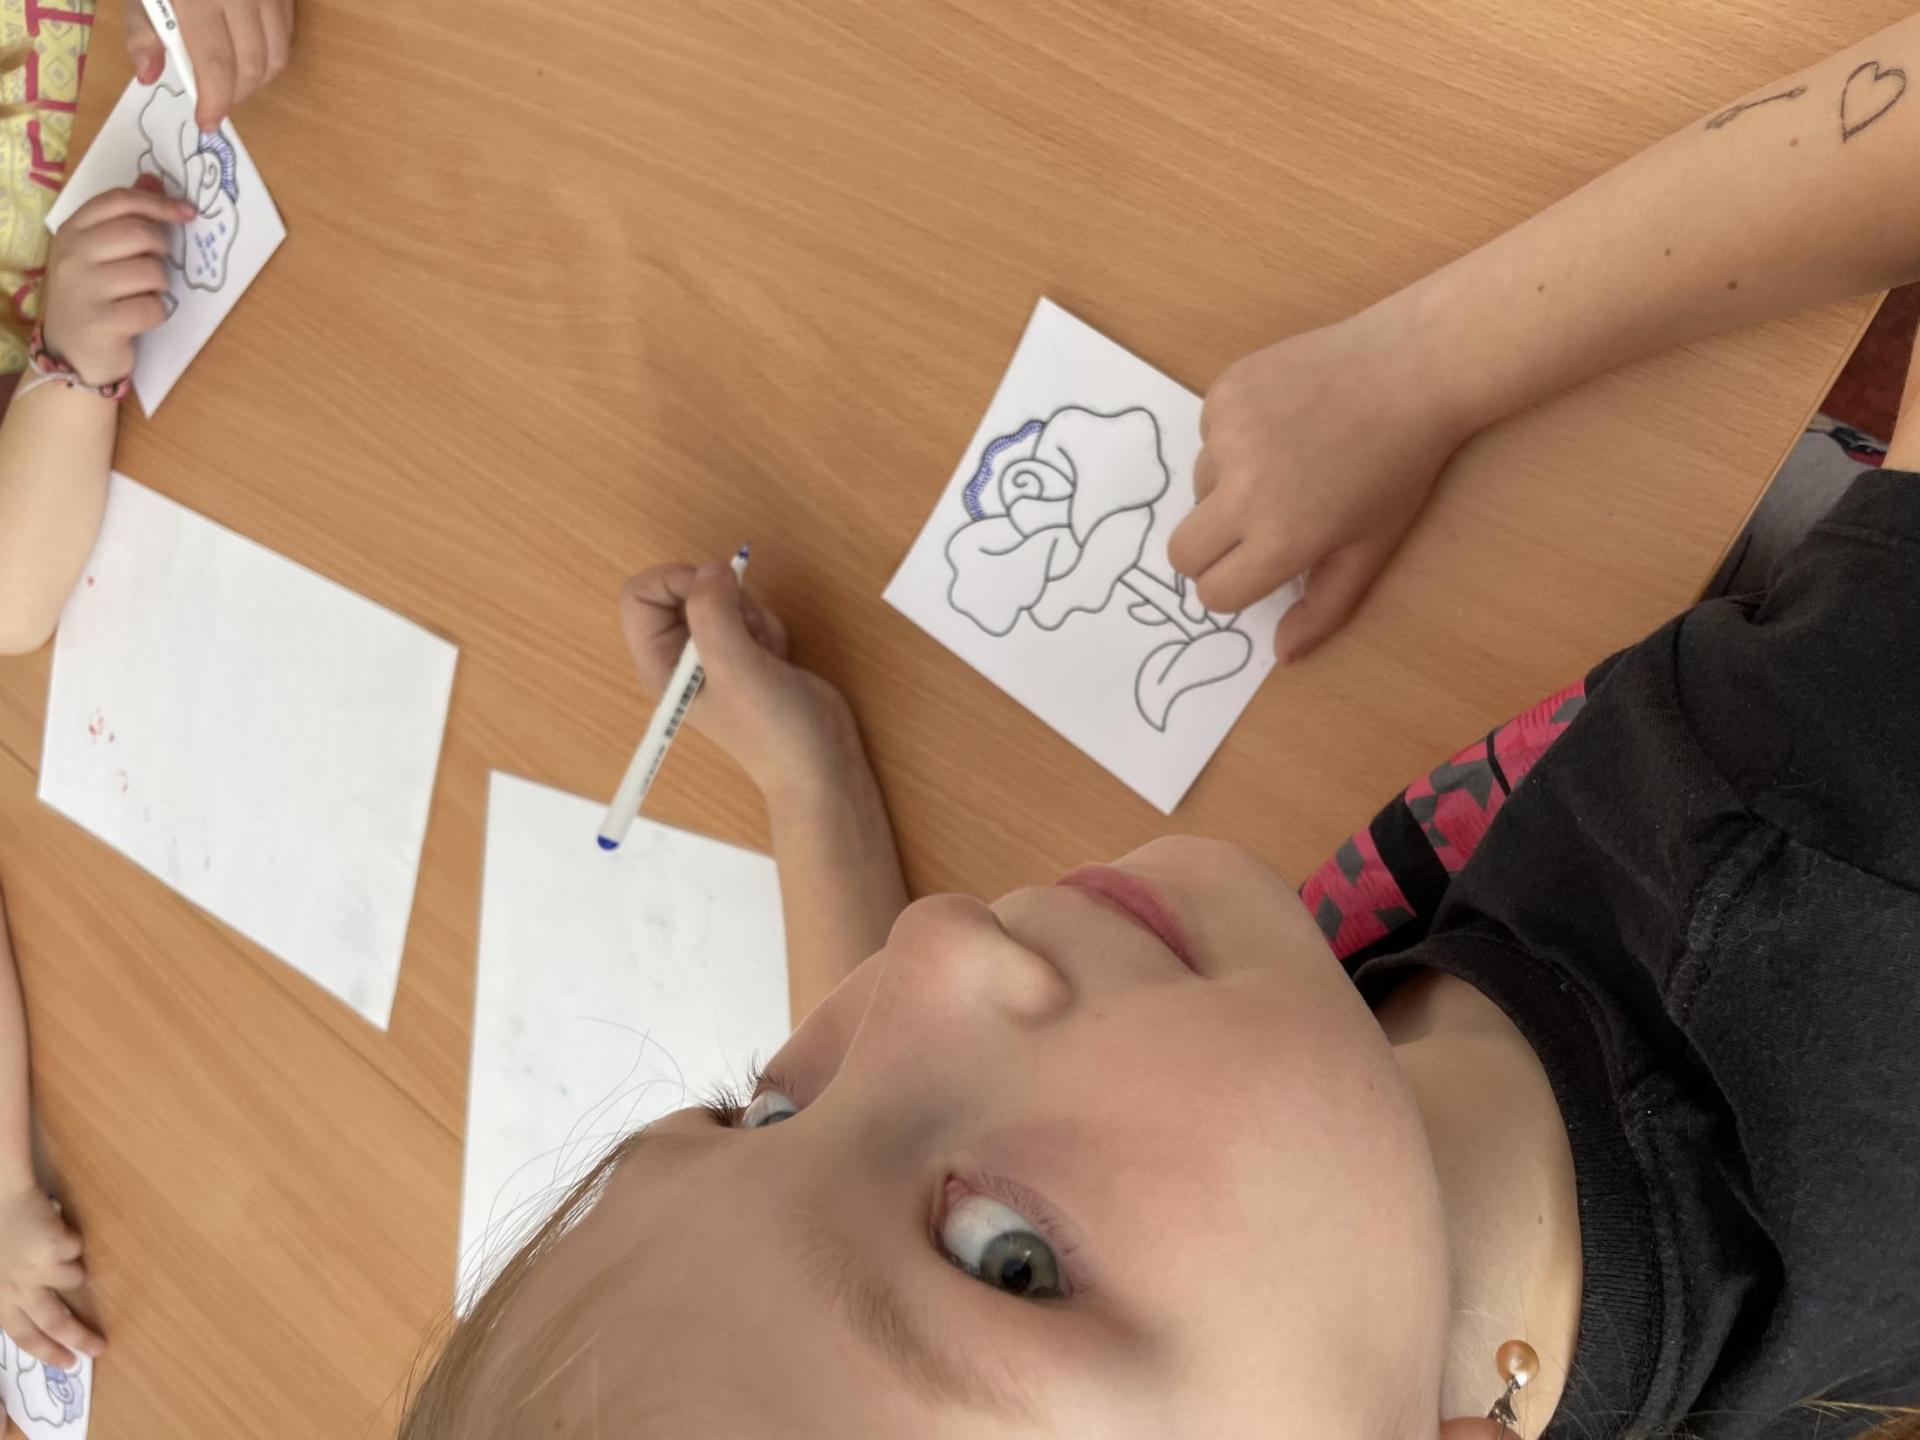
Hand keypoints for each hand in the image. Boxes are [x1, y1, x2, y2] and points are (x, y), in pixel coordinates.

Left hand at [0, 1184, 102, 1369]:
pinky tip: (54, 1230)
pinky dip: (71, 1242)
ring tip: (55, 1251)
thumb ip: (10, 1296)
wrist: (0, 1194)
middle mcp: (19, 1288)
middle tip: (100, 1347)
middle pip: (55, 1321)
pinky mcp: (59, 1245)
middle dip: (80, 1337)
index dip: (48, 1352)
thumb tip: (39, 1321)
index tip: (69, 1364)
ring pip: (74, 1278)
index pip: (24, 1335)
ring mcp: (40, 1266)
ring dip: (69, 1267)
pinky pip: (77, 1251)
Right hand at [42, 182, 194, 387]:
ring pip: (151, 271)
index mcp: (72, 231)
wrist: (70, 352)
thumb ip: (123, 216)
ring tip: (140, 294)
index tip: (187, 212)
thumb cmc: (92, 296)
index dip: (158, 202)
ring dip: (158, 285)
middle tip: (155, 264)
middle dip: (161, 248)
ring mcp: (84, 289)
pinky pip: (153, 307)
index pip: (118, 200)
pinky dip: (156, 313)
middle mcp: (72, 255)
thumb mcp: (98, 251)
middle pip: (139, 232)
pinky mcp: (101, 322)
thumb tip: (152, 178)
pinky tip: (138, 317)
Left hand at [125, 0, 293, 129]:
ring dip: (257, 80)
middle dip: (236, 94)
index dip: (215, 100)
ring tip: (233, 82)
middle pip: (253, 66)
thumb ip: (143, 30)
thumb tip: (150, 75)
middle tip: (216, 101)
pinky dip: (269, 55)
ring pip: (277, 56)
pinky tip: (248, 54)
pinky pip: (285, 34)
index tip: (208, 121)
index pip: (216, 64)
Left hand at [620, 562, 855, 796]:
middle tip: (746, 631)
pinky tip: (776, 659)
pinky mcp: (743, 650)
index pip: (640, 596)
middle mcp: (678, 656)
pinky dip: (766, 627)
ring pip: (721, 597)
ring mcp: (712, 653)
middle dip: (722, 600)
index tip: (715, 589)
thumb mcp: (734, 666)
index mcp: (659, 663)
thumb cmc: (771, 726)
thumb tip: (711, 569)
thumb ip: (712, 612)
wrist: (819, 761)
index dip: (675, 580)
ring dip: (750, 616)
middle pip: (683, 590)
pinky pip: (748, 612)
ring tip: (764, 654)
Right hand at [1167, 305, 1473, 661]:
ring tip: (1287, 459)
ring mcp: (1227, 437)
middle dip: (1212, 549)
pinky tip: (1282, 421)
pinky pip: (1206, 435)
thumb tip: (1283, 655)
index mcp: (1281, 539)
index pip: (1214, 592)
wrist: (1411, 369)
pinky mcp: (1222, 393)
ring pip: (1196, 487)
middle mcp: (1243, 492)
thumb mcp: (1370, 548)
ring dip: (1226, 486)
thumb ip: (1323, 608)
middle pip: (1182, 551)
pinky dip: (1232, 438)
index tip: (1260, 567)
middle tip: (1255, 524)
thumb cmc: (1399, 467)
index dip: (1236, 585)